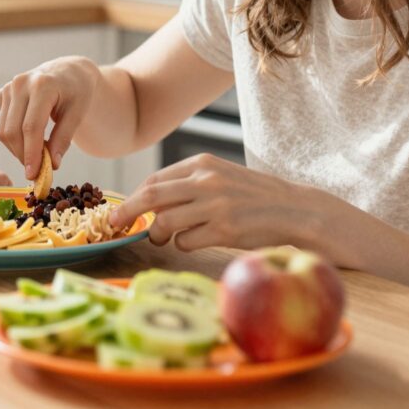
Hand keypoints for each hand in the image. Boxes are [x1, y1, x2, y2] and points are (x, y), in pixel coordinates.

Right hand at [0, 56, 99, 179]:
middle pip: (13, 131)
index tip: (34, 175)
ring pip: (3, 131)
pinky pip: (2, 125)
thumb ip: (63, 138)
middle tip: (37, 171)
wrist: (68, 71)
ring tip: (36, 156)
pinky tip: (30, 139)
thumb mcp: (78, 113)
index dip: (31, 153)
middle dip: (23, 155)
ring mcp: (9, 88)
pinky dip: (14, 139)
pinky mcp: (3, 93)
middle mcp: (20, 84)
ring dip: (17, 150)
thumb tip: (51, 165)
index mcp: (42, 85)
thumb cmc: (77, 92)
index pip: (31, 127)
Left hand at [109, 154, 334, 252]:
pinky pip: (185, 241)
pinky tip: (196, 240)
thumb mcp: (219, 176)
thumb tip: (147, 201)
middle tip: (115, 226)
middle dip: (126, 212)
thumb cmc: (252, 195)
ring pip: (165, 222)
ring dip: (157, 234)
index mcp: (201, 164)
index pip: (154, 180)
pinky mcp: (224, 230)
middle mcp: (206, 181)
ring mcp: (215, 205)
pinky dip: (182, 244)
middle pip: (150, 196)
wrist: (293, 208)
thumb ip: (187, 184)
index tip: (121, 211)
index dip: (132, 197)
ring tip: (164, 238)